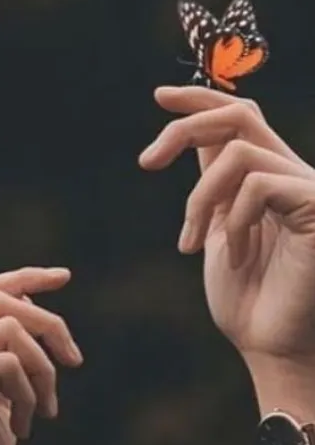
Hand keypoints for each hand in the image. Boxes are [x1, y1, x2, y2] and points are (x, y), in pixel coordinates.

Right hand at [0, 266, 82, 444]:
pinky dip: (27, 393)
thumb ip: (6, 357)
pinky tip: (22, 428)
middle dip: (47, 323)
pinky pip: (5, 363)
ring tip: (46, 409)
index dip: (23, 278)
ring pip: (8, 328)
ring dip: (41, 368)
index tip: (63, 276)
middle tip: (75, 359)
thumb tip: (29, 303)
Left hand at [139, 87, 314, 368]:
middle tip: (146, 162)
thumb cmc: (246, 298)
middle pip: (240, 115)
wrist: (272, 348)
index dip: (200, 99)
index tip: (159, 96)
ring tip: (190, 243)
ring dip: (200, 198)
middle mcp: (292, 173)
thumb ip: (213, 182)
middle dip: (185, 127)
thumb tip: (194, 137)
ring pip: (238, 152)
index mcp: (270, 176)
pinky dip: (232, 219)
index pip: (240, 117)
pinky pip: (257, 184)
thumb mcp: (217, 229)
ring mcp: (307, 187)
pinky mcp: (314, 204)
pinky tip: (236, 256)